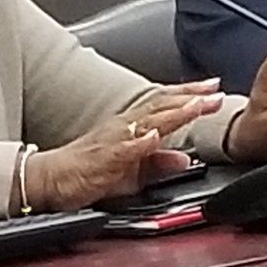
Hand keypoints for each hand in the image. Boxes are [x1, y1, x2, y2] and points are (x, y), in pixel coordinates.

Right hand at [23, 81, 224, 209]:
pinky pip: (123, 149)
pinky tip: (154, 137)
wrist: (51, 179)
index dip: (190, 94)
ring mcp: (114, 140)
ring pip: (147, 121)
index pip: (165, 103)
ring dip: (173, 113)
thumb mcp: (132, 170)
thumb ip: (158, 163)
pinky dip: (140, 142)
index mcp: (131, 125)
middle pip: (161, 105)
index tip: (214, 88)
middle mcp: (124, 125)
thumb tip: (185, 159)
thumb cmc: (89, 170)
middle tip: (215, 91)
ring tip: (195, 106)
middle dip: (190, 97)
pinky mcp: (102, 158)